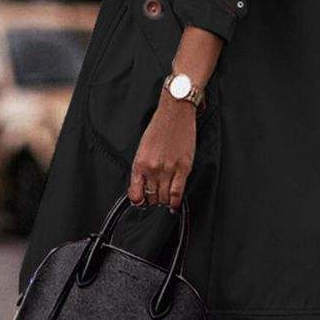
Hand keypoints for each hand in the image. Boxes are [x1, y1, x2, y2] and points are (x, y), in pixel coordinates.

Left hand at [128, 93, 195, 210]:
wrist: (175, 114)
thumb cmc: (158, 128)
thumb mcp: (142, 148)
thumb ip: (142, 168)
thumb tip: (143, 186)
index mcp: (140, 163)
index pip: (136, 193)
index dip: (139, 202)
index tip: (142, 202)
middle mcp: (153, 169)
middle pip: (151, 197)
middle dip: (153, 201)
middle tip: (156, 201)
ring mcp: (169, 169)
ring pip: (164, 198)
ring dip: (163, 203)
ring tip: (164, 202)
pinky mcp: (183, 168)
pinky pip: (177, 192)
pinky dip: (175, 202)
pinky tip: (174, 205)